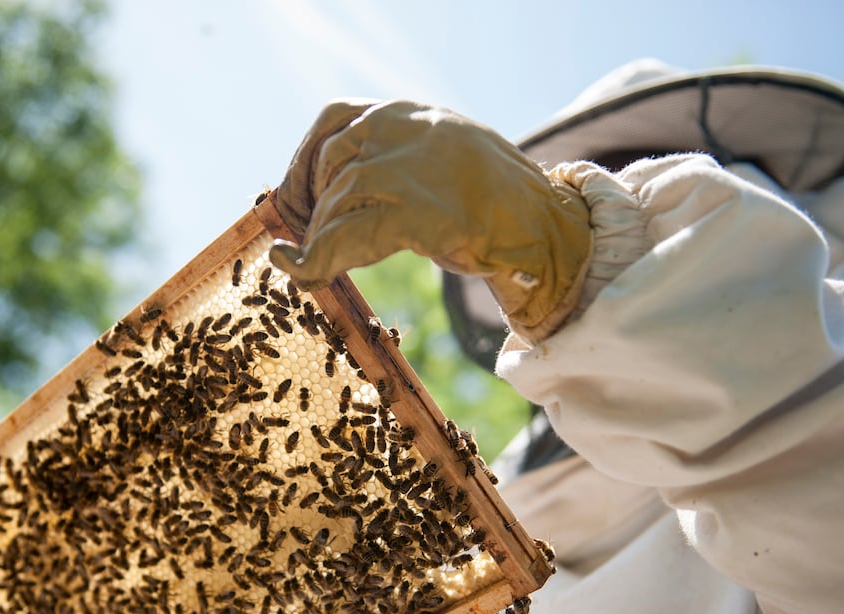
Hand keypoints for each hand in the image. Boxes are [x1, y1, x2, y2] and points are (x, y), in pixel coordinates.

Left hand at [270, 99, 592, 341]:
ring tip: (319, 263)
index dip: (305, 160)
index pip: (336, 119)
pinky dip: (314, 259)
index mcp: (410, 112)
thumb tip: (341, 184)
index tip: (295, 195)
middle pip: (330, 164)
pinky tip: (301, 270)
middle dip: (309, 206)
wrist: (548, 228)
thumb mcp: (443, 157)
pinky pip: (345, 238)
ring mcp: (408, 169)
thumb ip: (397, 158)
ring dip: (319, 239)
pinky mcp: (414, 214)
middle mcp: (403, 129)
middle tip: (305, 241)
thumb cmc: (498, 200)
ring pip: (334, 203)